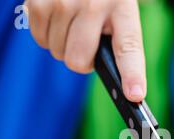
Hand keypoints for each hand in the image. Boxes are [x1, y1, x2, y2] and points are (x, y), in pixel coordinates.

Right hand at [25, 0, 145, 101]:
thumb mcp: (118, 8)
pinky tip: (57, 17)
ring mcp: (64, 2)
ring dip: (64, 45)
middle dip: (82, 61)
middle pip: (78, 61)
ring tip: (72, 21)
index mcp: (122, 7)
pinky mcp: (39, 2)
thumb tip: (122, 86)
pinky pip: (40, 40)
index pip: (128, 47)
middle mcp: (94, 5)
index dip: (131, 74)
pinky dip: (48, 35)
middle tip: (86, 43)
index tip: (134, 95)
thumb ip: (118, 39)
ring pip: (58, 53)